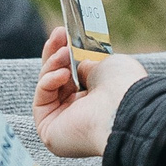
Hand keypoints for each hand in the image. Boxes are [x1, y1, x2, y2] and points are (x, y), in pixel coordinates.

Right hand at [33, 27, 146, 159]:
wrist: (125, 108)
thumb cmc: (123, 86)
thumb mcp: (105, 64)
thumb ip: (86, 63)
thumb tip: (74, 62)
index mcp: (96, 101)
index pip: (73, 77)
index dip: (66, 55)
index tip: (65, 34)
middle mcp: (80, 114)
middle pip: (55, 80)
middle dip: (54, 55)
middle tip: (58, 34)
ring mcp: (63, 124)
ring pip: (46, 87)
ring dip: (52, 65)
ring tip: (63, 53)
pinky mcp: (49, 131)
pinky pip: (41, 100)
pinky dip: (48, 81)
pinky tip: (63, 73)